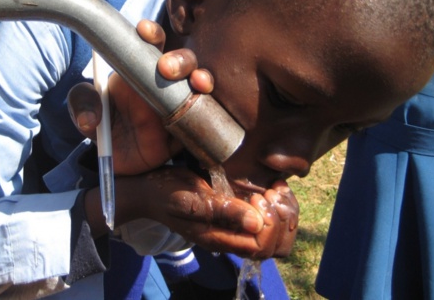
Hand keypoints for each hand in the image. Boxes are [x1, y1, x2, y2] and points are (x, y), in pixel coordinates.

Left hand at [68, 19, 212, 173]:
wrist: (116, 159)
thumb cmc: (105, 126)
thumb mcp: (85, 112)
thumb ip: (82, 104)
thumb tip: (91, 118)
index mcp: (139, 70)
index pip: (149, 44)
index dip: (150, 33)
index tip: (143, 31)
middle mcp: (164, 83)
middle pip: (181, 59)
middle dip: (178, 58)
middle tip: (165, 68)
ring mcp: (178, 104)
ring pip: (198, 81)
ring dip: (199, 76)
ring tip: (196, 82)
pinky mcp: (186, 128)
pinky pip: (202, 115)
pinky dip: (207, 106)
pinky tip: (203, 102)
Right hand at [87, 167, 298, 258]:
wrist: (150, 191)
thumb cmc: (168, 193)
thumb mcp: (190, 198)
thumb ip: (221, 209)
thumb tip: (256, 223)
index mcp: (219, 239)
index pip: (261, 247)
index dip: (270, 224)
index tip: (260, 197)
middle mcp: (231, 238)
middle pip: (275, 246)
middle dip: (282, 220)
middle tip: (271, 192)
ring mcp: (235, 228)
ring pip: (276, 236)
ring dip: (283, 213)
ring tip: (273, 189)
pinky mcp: (237, 215)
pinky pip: (268, 221)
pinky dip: (277, 206)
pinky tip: (271, 186)